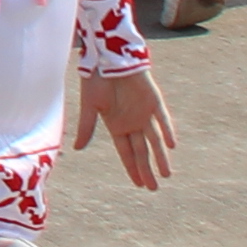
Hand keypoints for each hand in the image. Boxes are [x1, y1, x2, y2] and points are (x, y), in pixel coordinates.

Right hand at [87, 64, 177, 187]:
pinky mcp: (154, 101)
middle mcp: (132, 123)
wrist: (107, 57)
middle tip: (153, 188)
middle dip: (147, 169)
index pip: (127, 152)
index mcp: (116, 125)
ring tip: (167, 175)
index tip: (139, 185)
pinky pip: (163, 119)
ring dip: (160, 157)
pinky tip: (170, 145)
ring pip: (155, 140)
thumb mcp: (89, 106)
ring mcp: (144, 114)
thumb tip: (75, 149)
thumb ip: (86, 128)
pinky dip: (167, 131)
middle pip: (142, 151)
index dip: (133, 168)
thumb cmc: (95, 80)